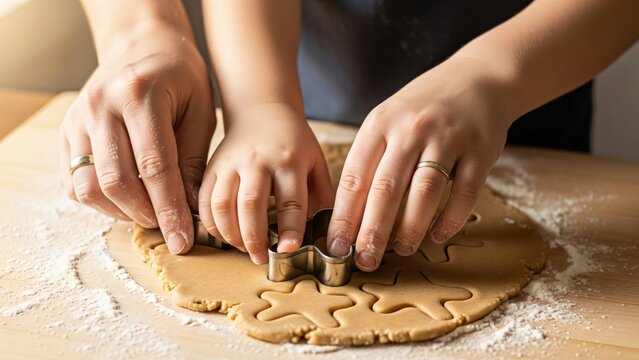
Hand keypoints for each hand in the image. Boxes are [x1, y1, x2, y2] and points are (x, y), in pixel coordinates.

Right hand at [59, 24, 215, 253]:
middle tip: (169, 227)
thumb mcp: (201, 111)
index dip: (170, 208)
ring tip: (149, 213)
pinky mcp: (66, 130)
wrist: (142, 43)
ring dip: (120, 211)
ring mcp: (78, 118)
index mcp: (140, 95)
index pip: (154, 167)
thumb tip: (190, 210)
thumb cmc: (180, 77)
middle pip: (116, 181)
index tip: (183, 239)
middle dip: (146, 214)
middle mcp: (100, 106)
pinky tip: (125, 200)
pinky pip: (73, 180)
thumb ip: (194, 160)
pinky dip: (99, 200)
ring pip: (88, 186)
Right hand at [198, 103, 333, 263]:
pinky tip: (225, 235)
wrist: (262, 110)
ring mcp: (231, 162)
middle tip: (261, 258)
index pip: (291, 201)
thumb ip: (322, 194)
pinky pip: (204, 201)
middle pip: (251, 204)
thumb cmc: (293, 142)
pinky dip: (211, 224)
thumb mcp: (315, 161)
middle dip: (254, 238)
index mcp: (289, 160)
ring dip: (231, 235)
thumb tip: (331, 232)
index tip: (289, 250)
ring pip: (223, 205)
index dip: (290, 229)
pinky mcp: (212, 167)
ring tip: (243, 249)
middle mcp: (258, 160)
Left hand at [326, 56, 513, 270]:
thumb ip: (371, 157)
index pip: (355, 176)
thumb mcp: (389, 118)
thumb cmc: (425, 106)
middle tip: (365, 259)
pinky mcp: (480, 151)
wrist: (480, 78)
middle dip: (372, 231)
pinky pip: (463, 193)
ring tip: (400, 251)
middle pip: (386, 189)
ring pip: (424, 193)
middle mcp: (412, 129)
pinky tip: (437, 236)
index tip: (336, 244)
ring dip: (410, 228)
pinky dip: (450, 219)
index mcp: (381, 123)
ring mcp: (448, 138)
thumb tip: (350, 212)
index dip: (344, 215)